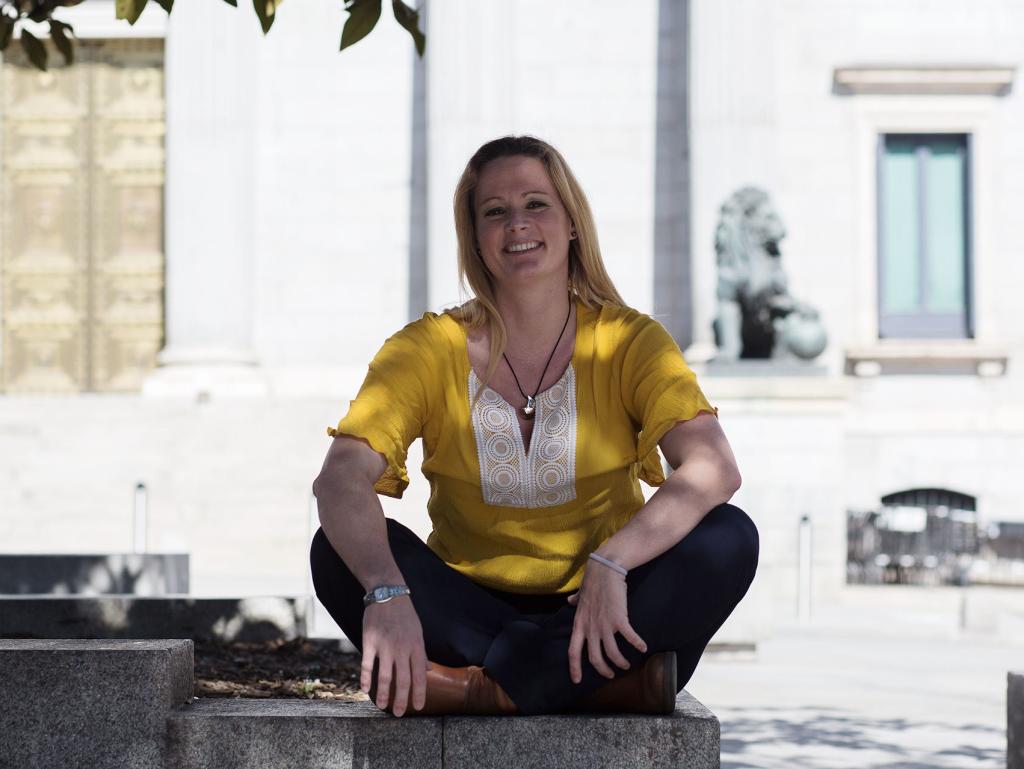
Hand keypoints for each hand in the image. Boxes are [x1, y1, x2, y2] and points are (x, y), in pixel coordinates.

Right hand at [359, 597, 430, 716]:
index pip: (420, 675)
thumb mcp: (418, 632)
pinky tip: (365, 690)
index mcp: (417, 646)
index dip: (419, 693)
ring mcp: (385, 646)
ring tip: (382, 706)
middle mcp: (402, 648)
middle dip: (402, 700)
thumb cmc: (405, 615)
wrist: (388, 594)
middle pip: (403, 680)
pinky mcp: (370, 641)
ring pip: (384, 676)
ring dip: (383, 694)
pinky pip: (367, 664)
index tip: (418, 707)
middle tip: (399, 714)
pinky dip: (366, 679)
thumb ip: (421, 653)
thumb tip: (428, 670)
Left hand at [566, 560, 646, 683]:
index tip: (576, 680)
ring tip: (626, 665)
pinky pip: (629, 637)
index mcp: (579, 623)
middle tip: (610, 675)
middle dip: (603, 670)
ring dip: (620, 662)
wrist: (605, 569)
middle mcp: (590, 628)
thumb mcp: (581, 595)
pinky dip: (637, 644)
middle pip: (594, 658)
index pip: (573, 651)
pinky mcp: (619, 619)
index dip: (574, 667)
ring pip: (612, 653)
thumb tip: (570, 601)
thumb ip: (576, 600)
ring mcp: (604, 624)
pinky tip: (643, 647)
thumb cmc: (593, 581)